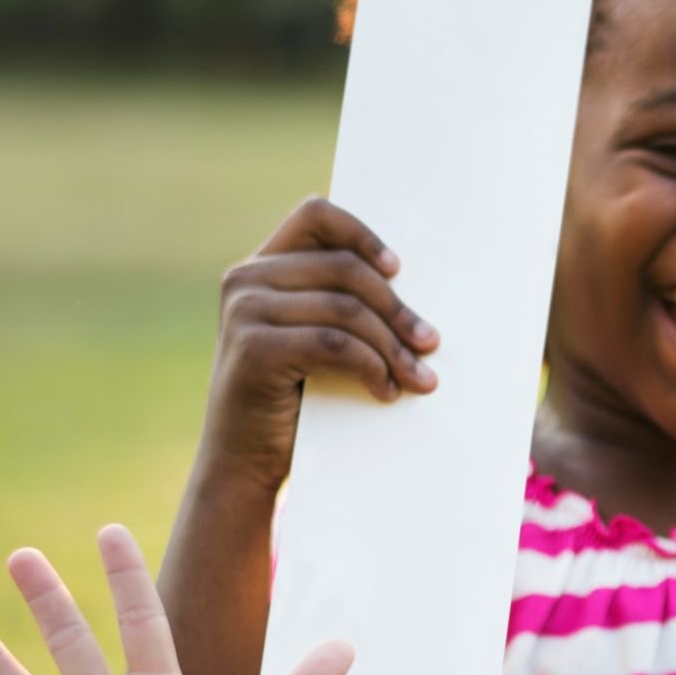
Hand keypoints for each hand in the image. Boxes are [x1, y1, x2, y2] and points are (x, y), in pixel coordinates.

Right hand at [204, 197, 439, 486]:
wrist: (245, 458)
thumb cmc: (293, 399)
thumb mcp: (313, 340)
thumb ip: (339, 306)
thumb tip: (416, 298)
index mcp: (263, 267)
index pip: (316, 216)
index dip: (362, 233)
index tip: (399, 269)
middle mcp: (247, 279)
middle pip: (345, 269)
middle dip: (397, 309)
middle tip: (430, 343)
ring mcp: (245, 311)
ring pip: (346, 309)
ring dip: (392, 346)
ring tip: (418, 378)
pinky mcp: (254, 348)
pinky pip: (334, 344)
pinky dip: (371, 366)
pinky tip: (385, 390)